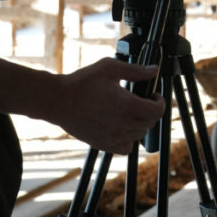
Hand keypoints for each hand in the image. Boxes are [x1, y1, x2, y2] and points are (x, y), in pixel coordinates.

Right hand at [50, 58, 165, 153]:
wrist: (56, 100)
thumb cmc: (81, 83)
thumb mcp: (110, 68)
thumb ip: (135, 70)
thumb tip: (154, 71)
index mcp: (127, 105)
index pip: (158, 111)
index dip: (160, 102)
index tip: (153, 95)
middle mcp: (122, 124)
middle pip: (150, 122)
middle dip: (150, 110)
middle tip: (141, 101)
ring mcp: (113, 137)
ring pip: (139, 135)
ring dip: (140, 123)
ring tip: (129, 112)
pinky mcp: (103, 144)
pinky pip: (126, 148)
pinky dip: (128, 140)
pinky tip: (121, 127)